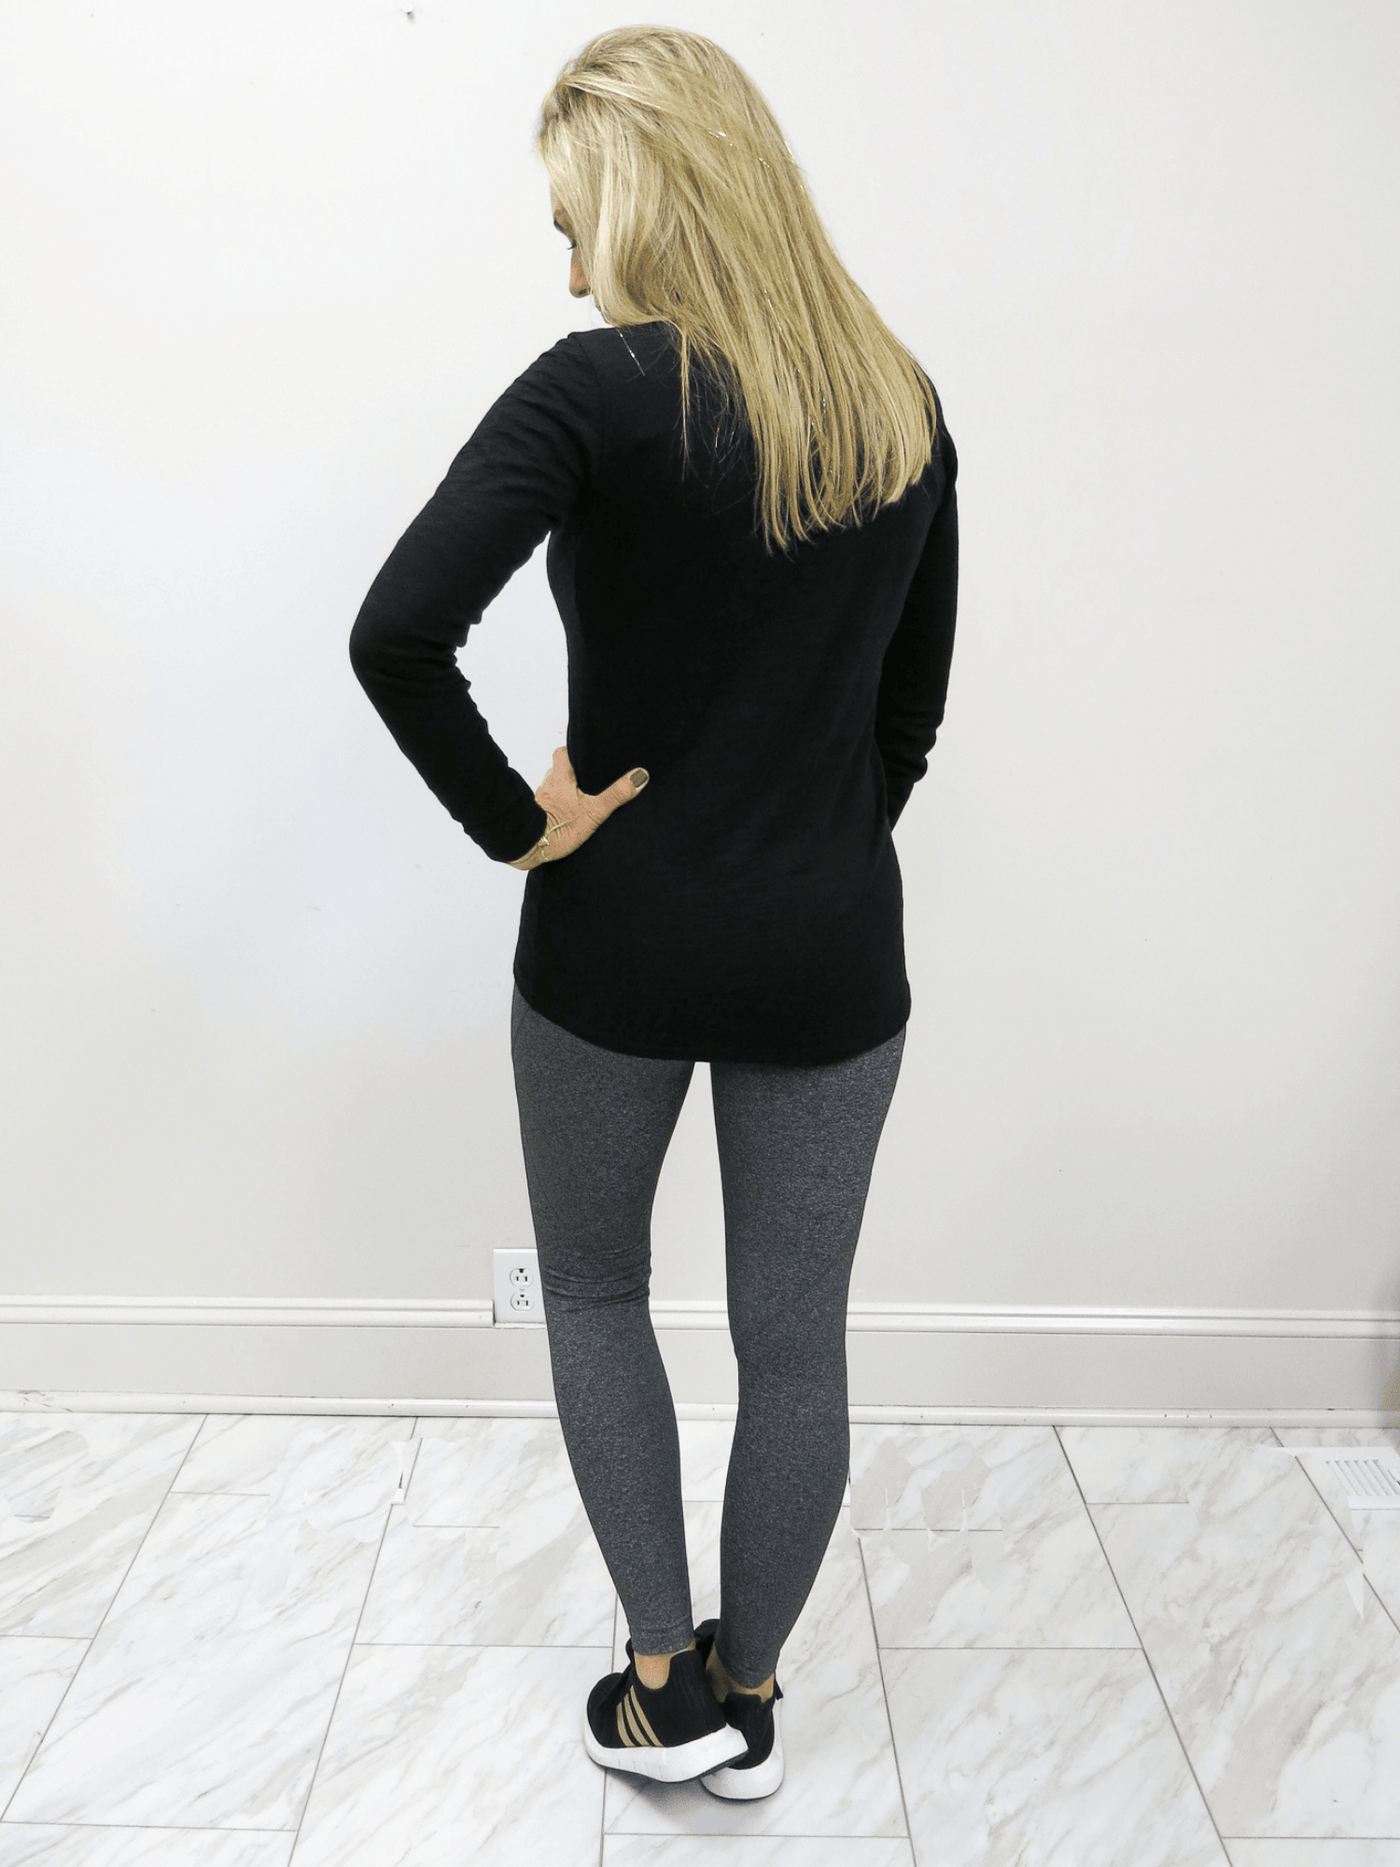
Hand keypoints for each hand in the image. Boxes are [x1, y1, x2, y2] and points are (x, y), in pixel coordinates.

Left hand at [506, 746, 649, 869]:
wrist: (532, 847)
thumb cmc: (559, 827)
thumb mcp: (594, 810)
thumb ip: (616, 795)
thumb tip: (639, 776)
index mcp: (560, 777)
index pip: (561, 753)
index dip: (571, 752)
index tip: (582, 755)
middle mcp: (547, 785)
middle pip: (557, 771)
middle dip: (571, 774)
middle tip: (586, 780)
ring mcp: (540, 801)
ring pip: (552, 788)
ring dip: (563, 792)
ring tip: (579, 799)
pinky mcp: (537, 817)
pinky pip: (548, 806)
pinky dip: (556, 808)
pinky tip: (566, 817)